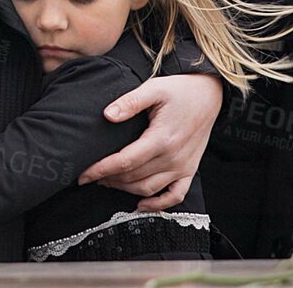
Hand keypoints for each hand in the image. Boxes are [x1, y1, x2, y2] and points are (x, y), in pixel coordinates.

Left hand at [79, 73, 221, 211]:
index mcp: (162, 138)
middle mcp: (173, 157)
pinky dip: (158, 204)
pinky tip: (141, 203)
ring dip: (125, 189)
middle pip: (133, 177)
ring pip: (148, 189)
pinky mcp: (190, 169)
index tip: (82, 175)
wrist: (210, 93)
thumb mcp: (154, 88)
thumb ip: (129, 102)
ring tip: (107, 182)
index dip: (100, 170)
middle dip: (108, 179)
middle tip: (91, 175)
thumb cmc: (180, 89)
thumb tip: (107, 115)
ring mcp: (183, 166)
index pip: (125, 161)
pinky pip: (175, 196)